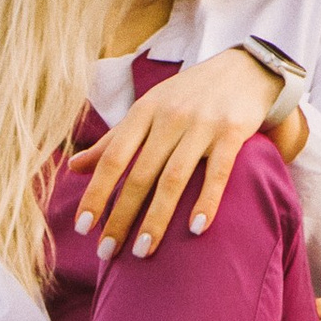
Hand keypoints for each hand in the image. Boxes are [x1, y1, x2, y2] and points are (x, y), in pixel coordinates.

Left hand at [64, 46, 303, 266]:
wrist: (246, 68)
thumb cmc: (189, 95)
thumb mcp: (149, 108)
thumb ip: (114, 140)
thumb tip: (74, 167)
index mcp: (144, 112)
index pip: (113, 158)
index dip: (96, 192)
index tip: (83, 227)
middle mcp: (170, 117)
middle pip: (140, 174)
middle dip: (121, 216)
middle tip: (107, 252)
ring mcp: (202, 124)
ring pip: (173, 178)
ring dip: (157, 218)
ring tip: (143, 251)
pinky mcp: (232, 132)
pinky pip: (218, 172)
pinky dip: (206, 200)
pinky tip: (197, 229)